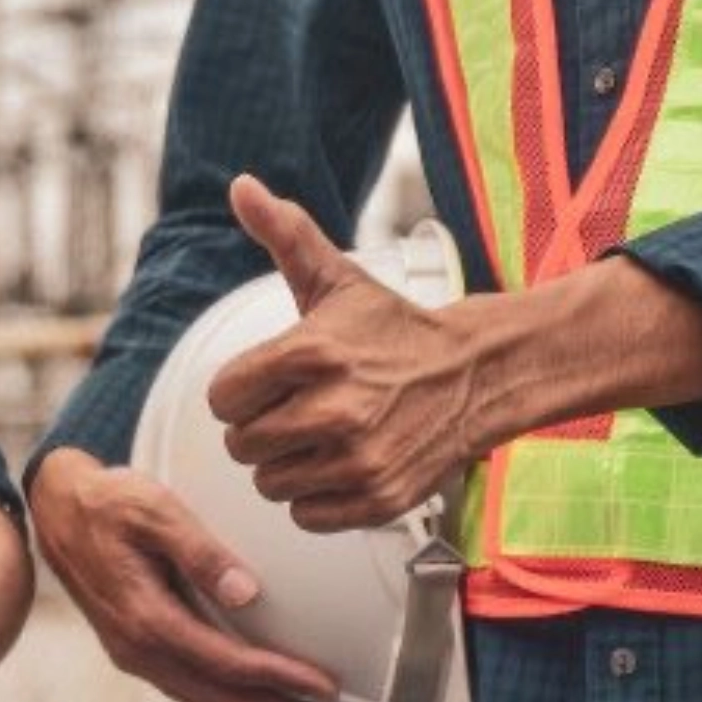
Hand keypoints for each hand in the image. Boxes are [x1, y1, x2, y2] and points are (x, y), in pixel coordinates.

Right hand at [29, 448, 344, 701]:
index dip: (279, 679)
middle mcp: (139, 649)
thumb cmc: (107, 502)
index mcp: (145, 618)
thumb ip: (199, 550)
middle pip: (221, 701)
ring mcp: (136, 654)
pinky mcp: (139, 650)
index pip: (225, 663)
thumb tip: (248, 593)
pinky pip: (193, 690)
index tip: (325, 687)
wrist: (55, 509)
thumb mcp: (153, 509)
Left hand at [208, 176, 480, 531]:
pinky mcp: (379, 498)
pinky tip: (340, 463)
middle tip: (298, 409)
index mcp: (311, 352)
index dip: (238, 391)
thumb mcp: (336, 279)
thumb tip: (241, 186)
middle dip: (261, 428)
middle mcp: (334, 409)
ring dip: (286, 464)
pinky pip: (307, 515)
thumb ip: (284, 235)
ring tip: (320, 436)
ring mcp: (359, 459)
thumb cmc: (395, 330)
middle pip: (241, 445)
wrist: (478, 374)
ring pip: (270, 484)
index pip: (223, 398)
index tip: (268, 383)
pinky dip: (317, 497)